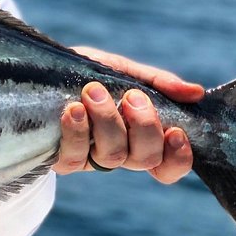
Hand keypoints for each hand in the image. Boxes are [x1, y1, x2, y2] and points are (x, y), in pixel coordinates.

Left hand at [53, 47, 204, 182]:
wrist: (39, 70)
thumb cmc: (87, 73)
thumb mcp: (123, 70)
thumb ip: (157, 82)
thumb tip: (196, 92)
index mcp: (139, 137)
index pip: (169, 165)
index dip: (179, 157)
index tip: (176, 132)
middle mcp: (119, 152)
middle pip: (145, 159)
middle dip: (144, 127)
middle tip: (132, 97)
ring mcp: (90, 158)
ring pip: (113, 157)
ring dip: (108, 121)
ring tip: (93, 92)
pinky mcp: (61, 159)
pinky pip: (75, 158)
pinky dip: (77, 132)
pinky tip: (73, 109)